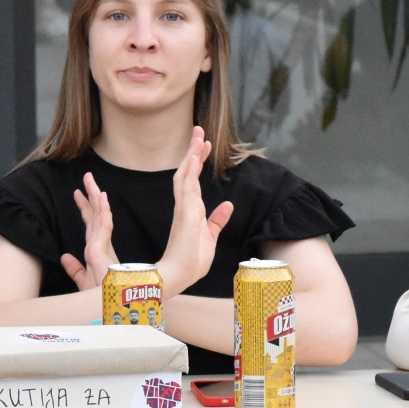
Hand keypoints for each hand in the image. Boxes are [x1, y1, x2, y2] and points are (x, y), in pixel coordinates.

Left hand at [58, 172, 119, 291]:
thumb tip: (65, 257)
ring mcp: (104, 245)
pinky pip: (105, 224)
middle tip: (86, 178)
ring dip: (95, 196)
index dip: (84, 209)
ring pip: (100, 215)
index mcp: (97, 251)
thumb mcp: (83, 281)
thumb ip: (75, 269)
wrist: (109, 306)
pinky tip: (102, 196)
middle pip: (95, 215)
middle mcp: (101, 245)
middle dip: (90, 196)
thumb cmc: (101, 297)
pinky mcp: (104, 248)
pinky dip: (104, 209)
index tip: (78, 195)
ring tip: (90, 179)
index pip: (90, 225)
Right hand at [156, 127, 233, 296]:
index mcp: (191, 210)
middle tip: (199, 131)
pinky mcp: (185, 214)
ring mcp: (184, 208)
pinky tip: (194, 156)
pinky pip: (186, 187)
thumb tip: (228, 205)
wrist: (180, 276)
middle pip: (187, 172)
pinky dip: (190, 171)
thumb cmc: (191, 260)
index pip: (194, 180)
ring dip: (192, 155)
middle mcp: (186, 206)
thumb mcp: (211, 236)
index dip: (198, 161)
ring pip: (186, 175)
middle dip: (194, 151)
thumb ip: (217, 220)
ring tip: (198, 136)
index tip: (204, 144)